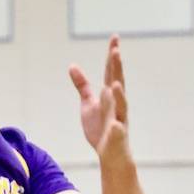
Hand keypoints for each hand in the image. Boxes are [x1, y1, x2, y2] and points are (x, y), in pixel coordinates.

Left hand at [69, 36, 130, 165]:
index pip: (111, 72)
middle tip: (116, 52)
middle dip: (117, 69)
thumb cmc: (101, 129)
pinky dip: (117, 129)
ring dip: (119, 95)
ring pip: (121, 106)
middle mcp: (117, 105)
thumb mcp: (89, 104)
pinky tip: (115, 125)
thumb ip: (83, 86)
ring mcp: (119, 120)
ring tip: (114, 84)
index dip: (112, 56)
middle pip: (117, 83)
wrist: (111, 155)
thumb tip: (72, 65)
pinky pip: (118, 133)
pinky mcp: (117, 138)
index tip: (115, 38)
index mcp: (110, 96)